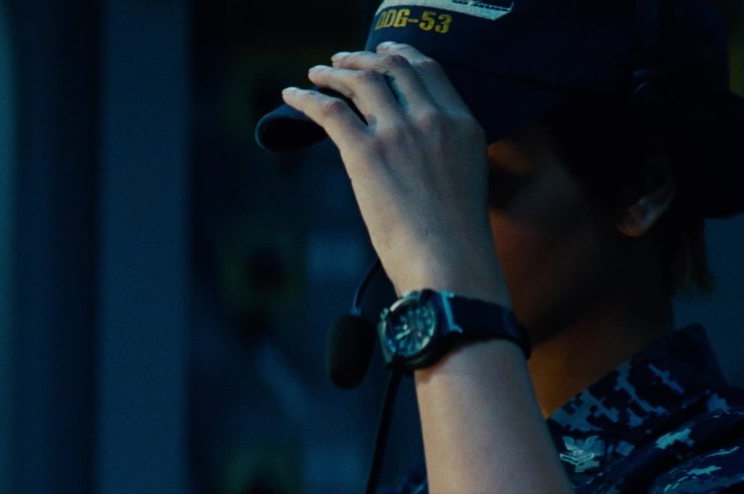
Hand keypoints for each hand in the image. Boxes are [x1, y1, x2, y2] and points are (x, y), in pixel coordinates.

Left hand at [282, 42, 508, 303]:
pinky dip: (306, 98)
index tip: (383, 54)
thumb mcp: (464, 179)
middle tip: (343, 61)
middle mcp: (432, 118)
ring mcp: (399, 132)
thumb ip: (444, 152)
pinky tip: (292, 96)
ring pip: (360, 81)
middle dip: (363, 58)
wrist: (449, 266)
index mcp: (463, 124)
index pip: (428, 71)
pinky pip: (329, 111)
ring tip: (318, 73)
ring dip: (334, 72)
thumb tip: (412, 150)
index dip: (401, 55)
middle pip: (393, 68)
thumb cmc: (456, 239)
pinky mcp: (366, 153)